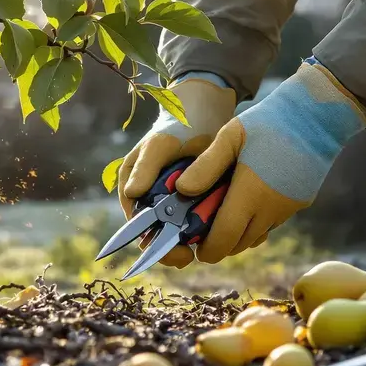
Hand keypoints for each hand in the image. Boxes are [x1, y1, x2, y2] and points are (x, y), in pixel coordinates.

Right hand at [117, 72, 235, 266]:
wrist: (205, 112)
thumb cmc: (176, 126)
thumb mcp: (160, 144)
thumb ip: (146, 167)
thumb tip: (132, 194)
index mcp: (135, 192)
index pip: (140, 230)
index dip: (157, 246)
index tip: (179, 253)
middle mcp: (153, 202)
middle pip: (163, 237)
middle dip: (181, 248)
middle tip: (201, 252)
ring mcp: (176, 204)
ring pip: (185, 233)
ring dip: (200, 240)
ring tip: (221, 242)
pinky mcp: (198, 202)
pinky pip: (204, 222)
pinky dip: (215, 227)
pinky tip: (232, 229)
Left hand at [174, 60, 365, 263]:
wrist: (319, 115)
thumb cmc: (269, 121)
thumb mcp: (231, 136)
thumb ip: (206, 165)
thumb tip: (182, 190)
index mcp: (250, 194)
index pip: (224, 239)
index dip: (208, 250)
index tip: (195, 248)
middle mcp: (270, 209)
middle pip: (239, 244)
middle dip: (220, 244)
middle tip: (204, 231)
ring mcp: (288, 209)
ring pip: (257, 236)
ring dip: (239, 234)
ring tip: (223, 215)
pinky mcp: (300, 203)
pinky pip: (273, 223)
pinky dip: (257, 222)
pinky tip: (249, 201)